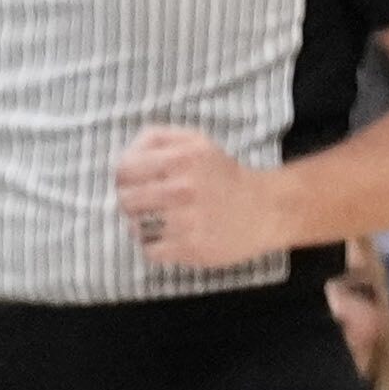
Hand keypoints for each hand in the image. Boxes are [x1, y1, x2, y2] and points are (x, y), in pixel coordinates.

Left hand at [111, 125, 283, 274]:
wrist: (264, 209)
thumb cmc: (223, 176)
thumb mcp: (198, 143)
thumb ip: (159, 138)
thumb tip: (126, 149)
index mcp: (184, 157)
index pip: (124, 169)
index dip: (125, 178)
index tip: (137, 183)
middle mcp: (183, 187)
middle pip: (126, 200)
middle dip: (134, 204)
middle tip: (152, 204)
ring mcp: (185, 220)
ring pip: (135, 227)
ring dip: (146, 226)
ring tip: (168, 220)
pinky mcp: (188, 248)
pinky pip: (150, 250)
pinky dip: (158, 246)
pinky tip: (176, 237)